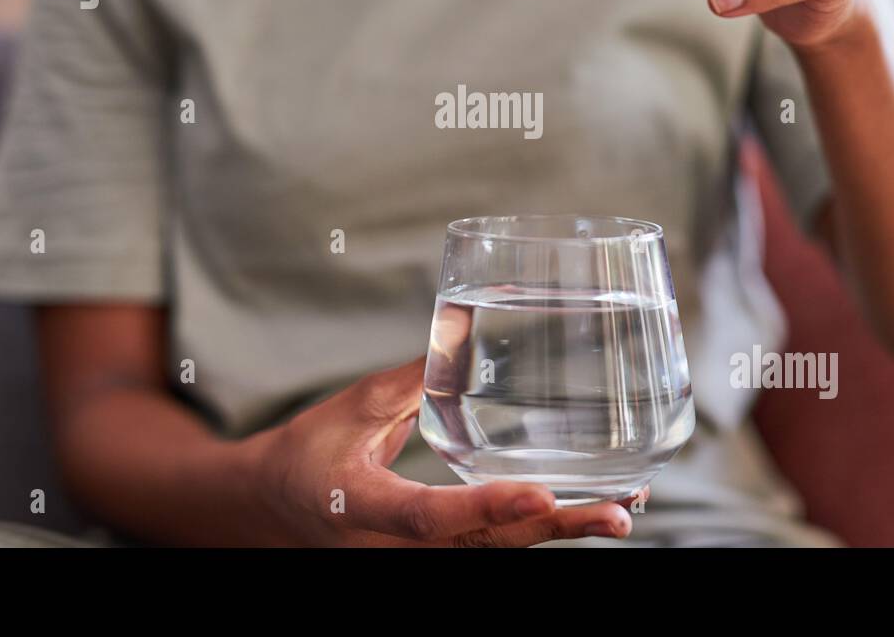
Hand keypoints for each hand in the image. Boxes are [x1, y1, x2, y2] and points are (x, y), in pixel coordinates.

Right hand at [248, 357, 638, 545]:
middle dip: (555, 527)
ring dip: (559, 530)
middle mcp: (395, 549)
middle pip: (485, 546)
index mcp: (365, 508)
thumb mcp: (351, 409)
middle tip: (619, 510)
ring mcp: (416, 560)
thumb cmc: (306, 455)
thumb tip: (464, 333)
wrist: (272, 512)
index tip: (541, 492)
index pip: (429, 516)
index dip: (486, 505)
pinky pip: (492, 548)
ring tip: (622, 506)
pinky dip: (538, 529)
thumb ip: (411, 381)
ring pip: (497, 552)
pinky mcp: (433, 555)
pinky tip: (583, 509)